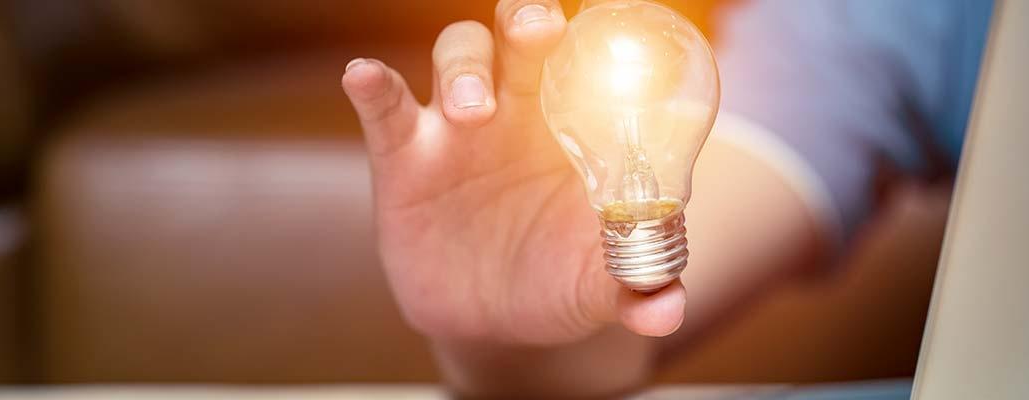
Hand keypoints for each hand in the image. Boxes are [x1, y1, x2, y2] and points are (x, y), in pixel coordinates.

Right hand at [341, 0, 685, 345]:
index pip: (587, 60)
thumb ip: (635, 290)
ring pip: (458, 58)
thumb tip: (663, 313)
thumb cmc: (559, 280)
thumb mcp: (598, 287)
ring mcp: (458, 128)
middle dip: (526, 21)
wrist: (492, 321)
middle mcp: (519, 108)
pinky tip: (364, 76)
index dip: (595, 39)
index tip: (611, 35)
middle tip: (538, 30)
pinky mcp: (404, 158)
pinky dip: (373, 88)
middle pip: (519, 38)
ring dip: (465, 70)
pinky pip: (386, 110)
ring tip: (472, 109)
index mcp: (577, 125)